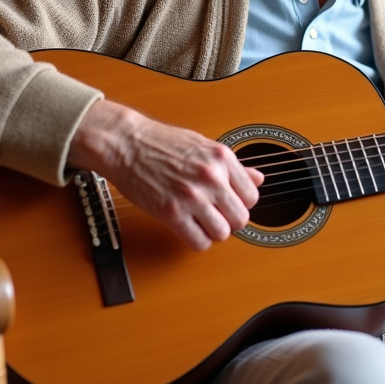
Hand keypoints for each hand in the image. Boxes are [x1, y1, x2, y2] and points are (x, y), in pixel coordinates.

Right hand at [68, 99, 262, 250]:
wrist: (126, 143)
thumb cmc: (161, 142)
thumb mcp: (204, 146)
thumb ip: (233, 166)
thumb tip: (258, 178)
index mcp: (221, 158)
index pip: (252, 196)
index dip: (241, 203)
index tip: (230, 204)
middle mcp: (211, 177)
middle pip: (240, 218)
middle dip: (230, 220)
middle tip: (217, 215)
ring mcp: (192, 196)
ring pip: (222, 233)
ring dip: (214, 232)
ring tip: (202, 223)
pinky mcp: (171, 212)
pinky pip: (198, 241)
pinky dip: (198, 241)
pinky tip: (190, 229)